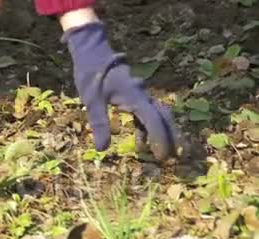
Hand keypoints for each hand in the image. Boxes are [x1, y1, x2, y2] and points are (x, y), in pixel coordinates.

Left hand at [63, 23, 178, 159]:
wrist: (92, 53)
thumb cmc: (91, 75)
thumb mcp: (92, 101)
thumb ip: (99, 123)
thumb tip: (102, 149)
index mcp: (136, 97)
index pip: (154, 121)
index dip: (160, 139)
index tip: (161, 157)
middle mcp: (143, 96)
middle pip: (165, 118)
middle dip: (171, 138)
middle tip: (174, 158)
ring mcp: (140, 95)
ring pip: (159, 115)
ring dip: (162, 134)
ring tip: (161, 154)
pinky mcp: (134, 95)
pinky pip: (147, 114)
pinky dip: (148, 128)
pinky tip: (141, 142)